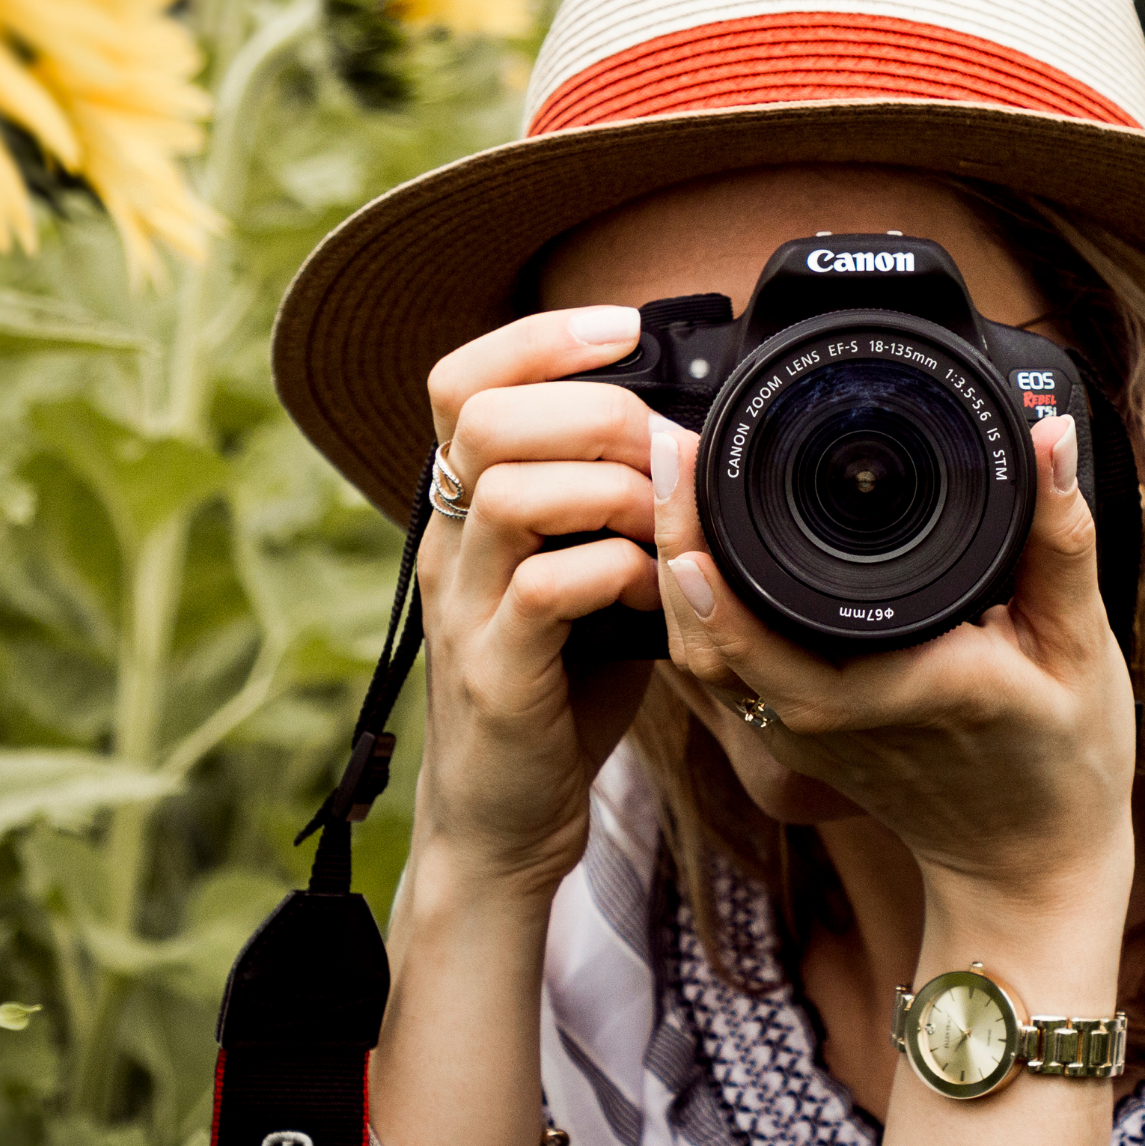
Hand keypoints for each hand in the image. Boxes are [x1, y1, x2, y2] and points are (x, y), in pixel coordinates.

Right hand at [406, 305, 658, 906]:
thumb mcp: (584, 575)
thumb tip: (696, 442)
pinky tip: (653, 594)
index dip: (538, 337)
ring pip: (509, 492)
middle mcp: (448, 545)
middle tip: (662, 450)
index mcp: (464, 509)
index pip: (461, 381)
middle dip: (593, 411)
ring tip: (662, 524)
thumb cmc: (558, 688)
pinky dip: (616, 573)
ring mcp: (463, 608)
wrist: (504, 819)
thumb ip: (616, 509)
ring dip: (610, 491)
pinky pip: (545, 589)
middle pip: (483, 417)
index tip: (623, 326)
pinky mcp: (495, 674)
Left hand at [650, 415, 1136, 958]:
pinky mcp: (795, 740)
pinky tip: (694, 543)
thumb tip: (1048, 436)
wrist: (1029, 864)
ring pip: (702, 659)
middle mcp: (836, 721)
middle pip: (711, 639)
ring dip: (673, 570)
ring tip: (673, 477)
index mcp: (906, 690)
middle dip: (674, 538)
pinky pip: (722, 675)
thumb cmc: (1067, 760)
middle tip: (670, 446)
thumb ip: (1061, 538)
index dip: (716, 570)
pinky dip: (696, 610)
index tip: (694, 474)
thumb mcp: (1083, 646)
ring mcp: (805, 738)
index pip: (777, 639)